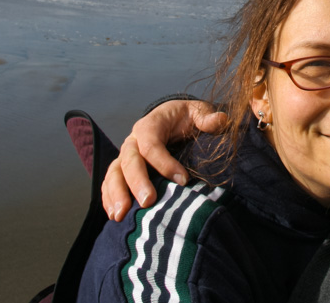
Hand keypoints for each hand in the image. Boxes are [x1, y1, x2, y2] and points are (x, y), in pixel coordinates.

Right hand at [101, 99, 226, 220]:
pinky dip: (108, 198)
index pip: (151, 144)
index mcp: (150, 125)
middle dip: (137, 182)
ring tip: (121, 215)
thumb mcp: (198, 112)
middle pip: (130, 161)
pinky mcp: (122, 169)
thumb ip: (207, 117)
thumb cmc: (186, 117)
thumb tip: (221, 120)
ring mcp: (125, 156)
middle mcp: (133, 140)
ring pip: (115, 173)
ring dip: (116, 194)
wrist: (172, 119)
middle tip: (148, 202)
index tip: (183, 180)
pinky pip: (110, 183)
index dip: (164, 162)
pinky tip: (114, 216)